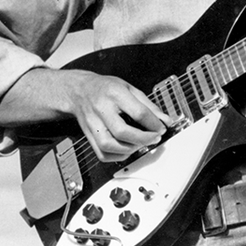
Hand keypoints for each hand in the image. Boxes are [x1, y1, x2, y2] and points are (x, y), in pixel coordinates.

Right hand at [0, 67, 171, 161]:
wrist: (79, 91)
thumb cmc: (105, 88)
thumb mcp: (130, 88)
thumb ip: (148, 105)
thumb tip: (165, 120)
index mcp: (114, 93)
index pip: (137, 112)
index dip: (154, 123)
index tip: (162, 127)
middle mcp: (101, 109)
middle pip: (122, 131)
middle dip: (143, 139)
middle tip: (155, 138)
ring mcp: (92, 124)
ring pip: (110, 145)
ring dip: (131, 149)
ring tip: (142, 144)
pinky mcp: (88, 136)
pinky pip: (102, 154)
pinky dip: (118, 156)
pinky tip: (127, 149)